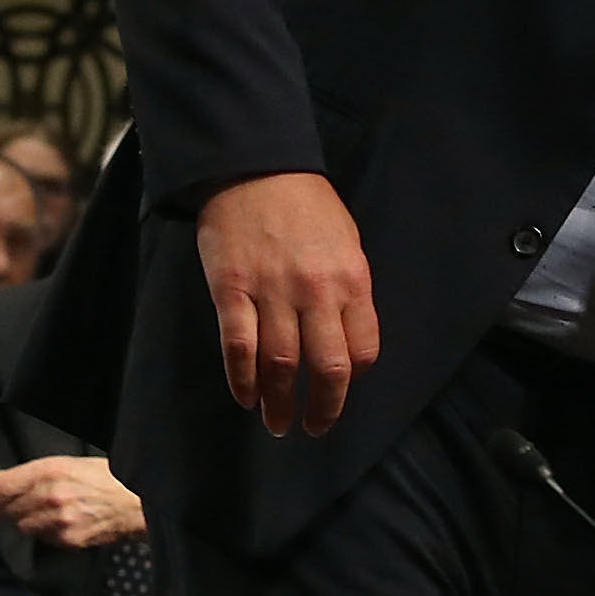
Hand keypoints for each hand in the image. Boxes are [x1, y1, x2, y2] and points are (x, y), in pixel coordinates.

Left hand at [0, 457, 144, 547]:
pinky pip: (44, 539)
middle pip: (8, 507)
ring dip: (22, 521)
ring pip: (23, 526)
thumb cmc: (108, 477)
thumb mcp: (72, 464)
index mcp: (50, 470)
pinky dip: (44, 532)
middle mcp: (49, 495)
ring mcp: (58, 520)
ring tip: (34, 513)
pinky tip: (56, 524)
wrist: (138, 501)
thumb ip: (40, 475)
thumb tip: (9, 484)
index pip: (3, 483)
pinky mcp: (68, 540)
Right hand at [195, 172, 378, 436]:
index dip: (352, 378)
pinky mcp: (231, 289)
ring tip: (277, 423)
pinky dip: (243, 380)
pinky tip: (246, 397)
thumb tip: (344, 337)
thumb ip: (347, 290)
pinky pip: (238, 346)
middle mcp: (316, 291)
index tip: (339, 388)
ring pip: (281, 364)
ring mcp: (272, 291)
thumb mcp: (346, 242)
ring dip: (279, 403)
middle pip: (326, 366)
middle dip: (322, 407)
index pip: (363, 349)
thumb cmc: (306, 205)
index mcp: (351, 279)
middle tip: (312, 427)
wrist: (255, 167)